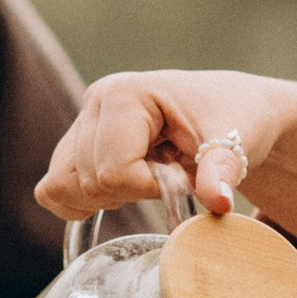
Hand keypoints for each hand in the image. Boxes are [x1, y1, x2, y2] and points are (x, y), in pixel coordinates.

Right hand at [36, 69, 296, 259]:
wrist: (238, 109)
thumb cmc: (237, 117)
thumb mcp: (235, 141)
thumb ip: (222, 171)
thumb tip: (219, 203)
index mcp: (125, 94)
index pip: (114, 171)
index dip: (150, 188)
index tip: (186, 175)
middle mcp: (95, 102)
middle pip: (87, 181)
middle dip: (132, 193)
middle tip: (172, 175)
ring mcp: (84, 121)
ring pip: (63, 186)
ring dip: (109, 198)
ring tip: (149, 180)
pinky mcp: (79, 142)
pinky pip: (58, 187)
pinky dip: (85, 202)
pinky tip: (127, 189)